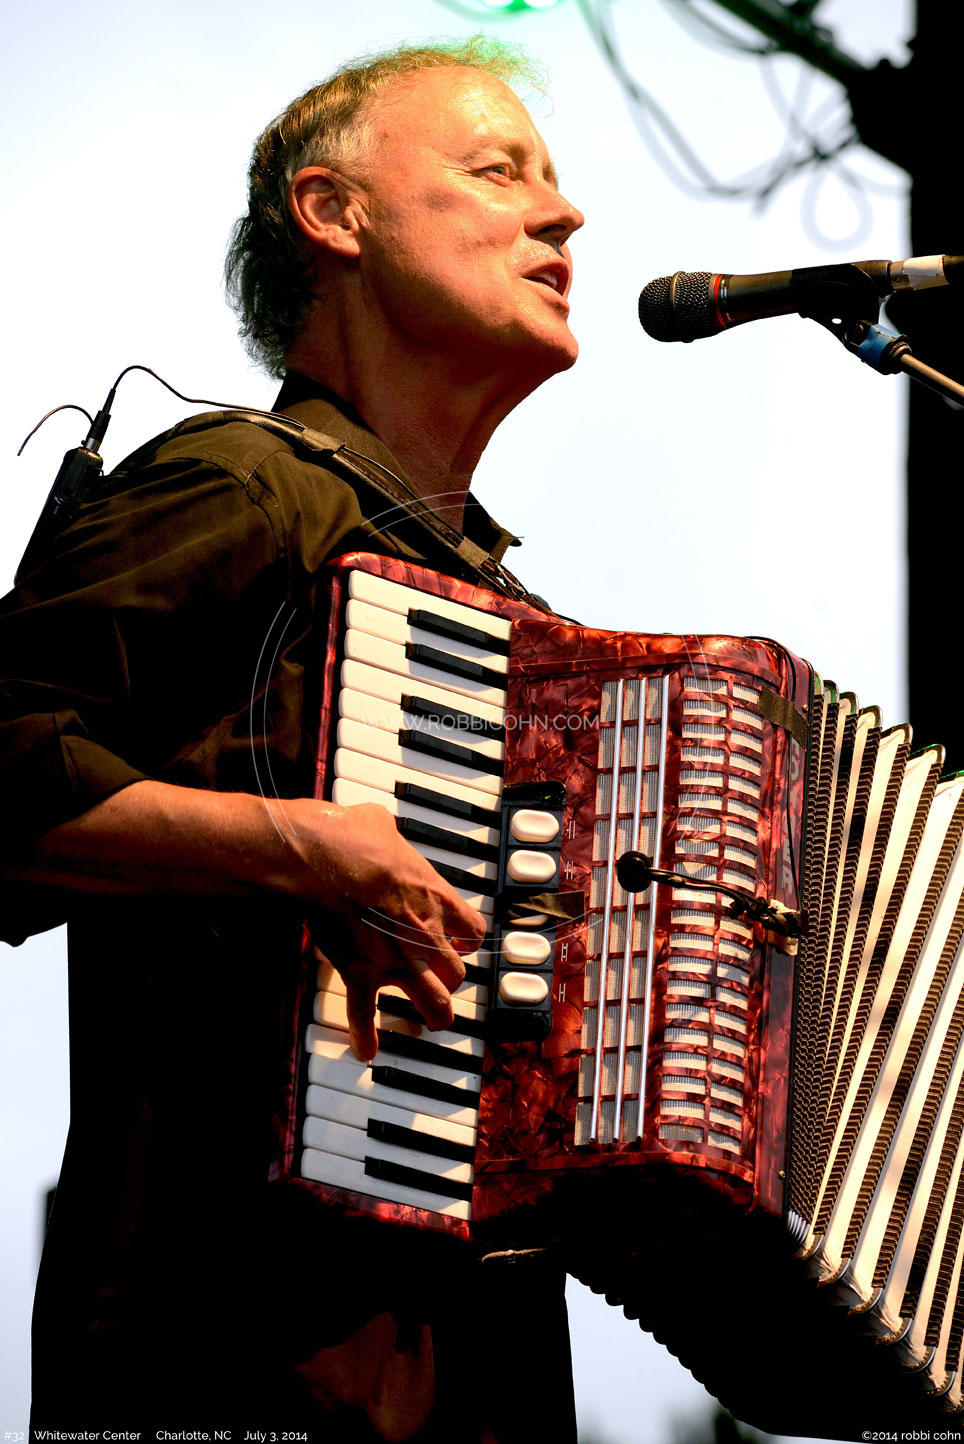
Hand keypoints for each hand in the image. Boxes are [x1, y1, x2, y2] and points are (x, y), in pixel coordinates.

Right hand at [286, 800, 485, 1060]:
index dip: (465, 940)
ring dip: (433, 1015)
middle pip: (458, 974)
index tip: (456, 940)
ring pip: (434, 1004)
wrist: (317, 858)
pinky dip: (365, 1035)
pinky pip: (365, 1014)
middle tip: (442, 981)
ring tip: (430, 1022)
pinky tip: (367, 1049)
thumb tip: (372, 823)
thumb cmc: (348, 837)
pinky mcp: (360, 972)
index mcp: (434, 897)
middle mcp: (424, 934)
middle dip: (451, 980)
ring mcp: (395, 958)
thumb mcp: (378, 822)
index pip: (472, 932)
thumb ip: (384, 831)